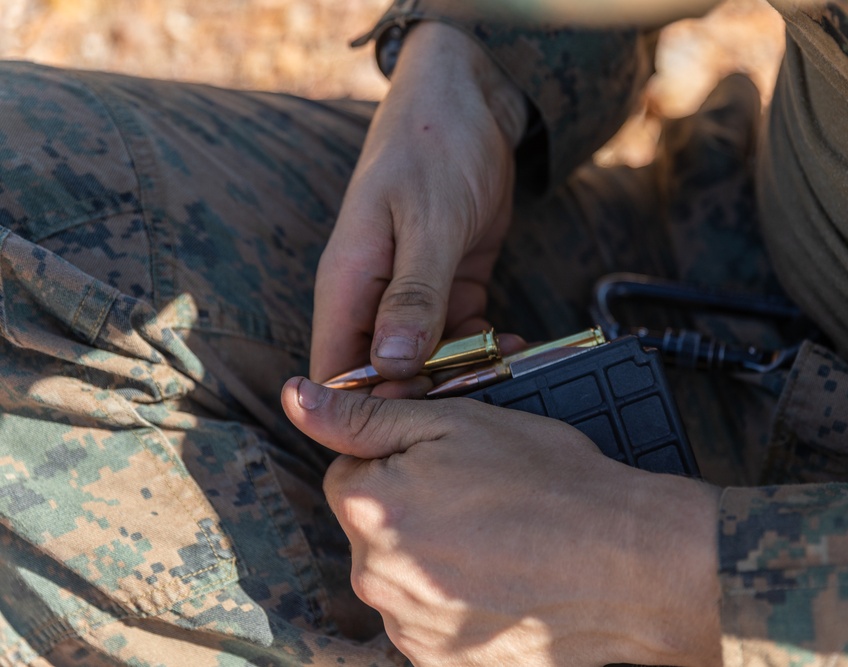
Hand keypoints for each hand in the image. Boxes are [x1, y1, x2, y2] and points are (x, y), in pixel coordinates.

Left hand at [282, 378, 723, 666]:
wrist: (631, 567)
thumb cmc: (551, 484)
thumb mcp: (457, 423)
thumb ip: (365, 416)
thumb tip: (295, 397)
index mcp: (370, 508)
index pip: (350, 472)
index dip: (397, 457)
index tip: (447, 461)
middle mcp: (376, 578)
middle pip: (373, 528)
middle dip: (413, 508)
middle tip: (482, 500)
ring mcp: (411, 630)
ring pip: (403, 577)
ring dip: (435, 558)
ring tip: (501, 543)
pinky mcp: (445, 664)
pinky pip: (432, 624)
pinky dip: (458, 604)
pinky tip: (505, 583)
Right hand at [310, 22, 527, 389]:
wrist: (471, 103)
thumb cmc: (434, 148)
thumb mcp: (429, 222)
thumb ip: (412, 295)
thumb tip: (392, 366)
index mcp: (348, 283)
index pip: (334, 370)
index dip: (366, 408)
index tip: (417, 423)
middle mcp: (373, 298)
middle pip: (382, 376)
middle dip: (423, 398)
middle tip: (474, 403)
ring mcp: (411, 295)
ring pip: (425, 363)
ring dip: (460, 377)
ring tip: (503, 379)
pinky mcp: (449, 288)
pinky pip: (460, 337)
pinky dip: (483, 350)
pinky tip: (514, 351)